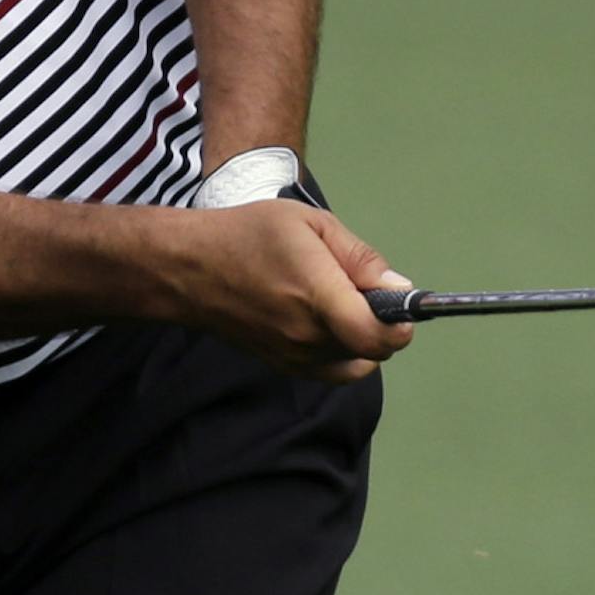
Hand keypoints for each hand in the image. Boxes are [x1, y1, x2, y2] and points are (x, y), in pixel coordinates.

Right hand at [170, 199, 415, 381]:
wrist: (191, 269)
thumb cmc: (249, 235)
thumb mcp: (311, 224)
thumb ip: (360, 258)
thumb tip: (399, 287)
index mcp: (317, 296)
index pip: (378, 337)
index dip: (401, 325)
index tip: (403, 305)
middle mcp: (307, 336)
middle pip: (373, 349)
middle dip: (382, 322)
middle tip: (363, 289)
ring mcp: (294, 357)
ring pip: (355, 360)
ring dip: (361, 336)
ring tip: (338, 301)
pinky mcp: (284, 366)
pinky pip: (333, 370)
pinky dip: (343, 351)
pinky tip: (328, 321)